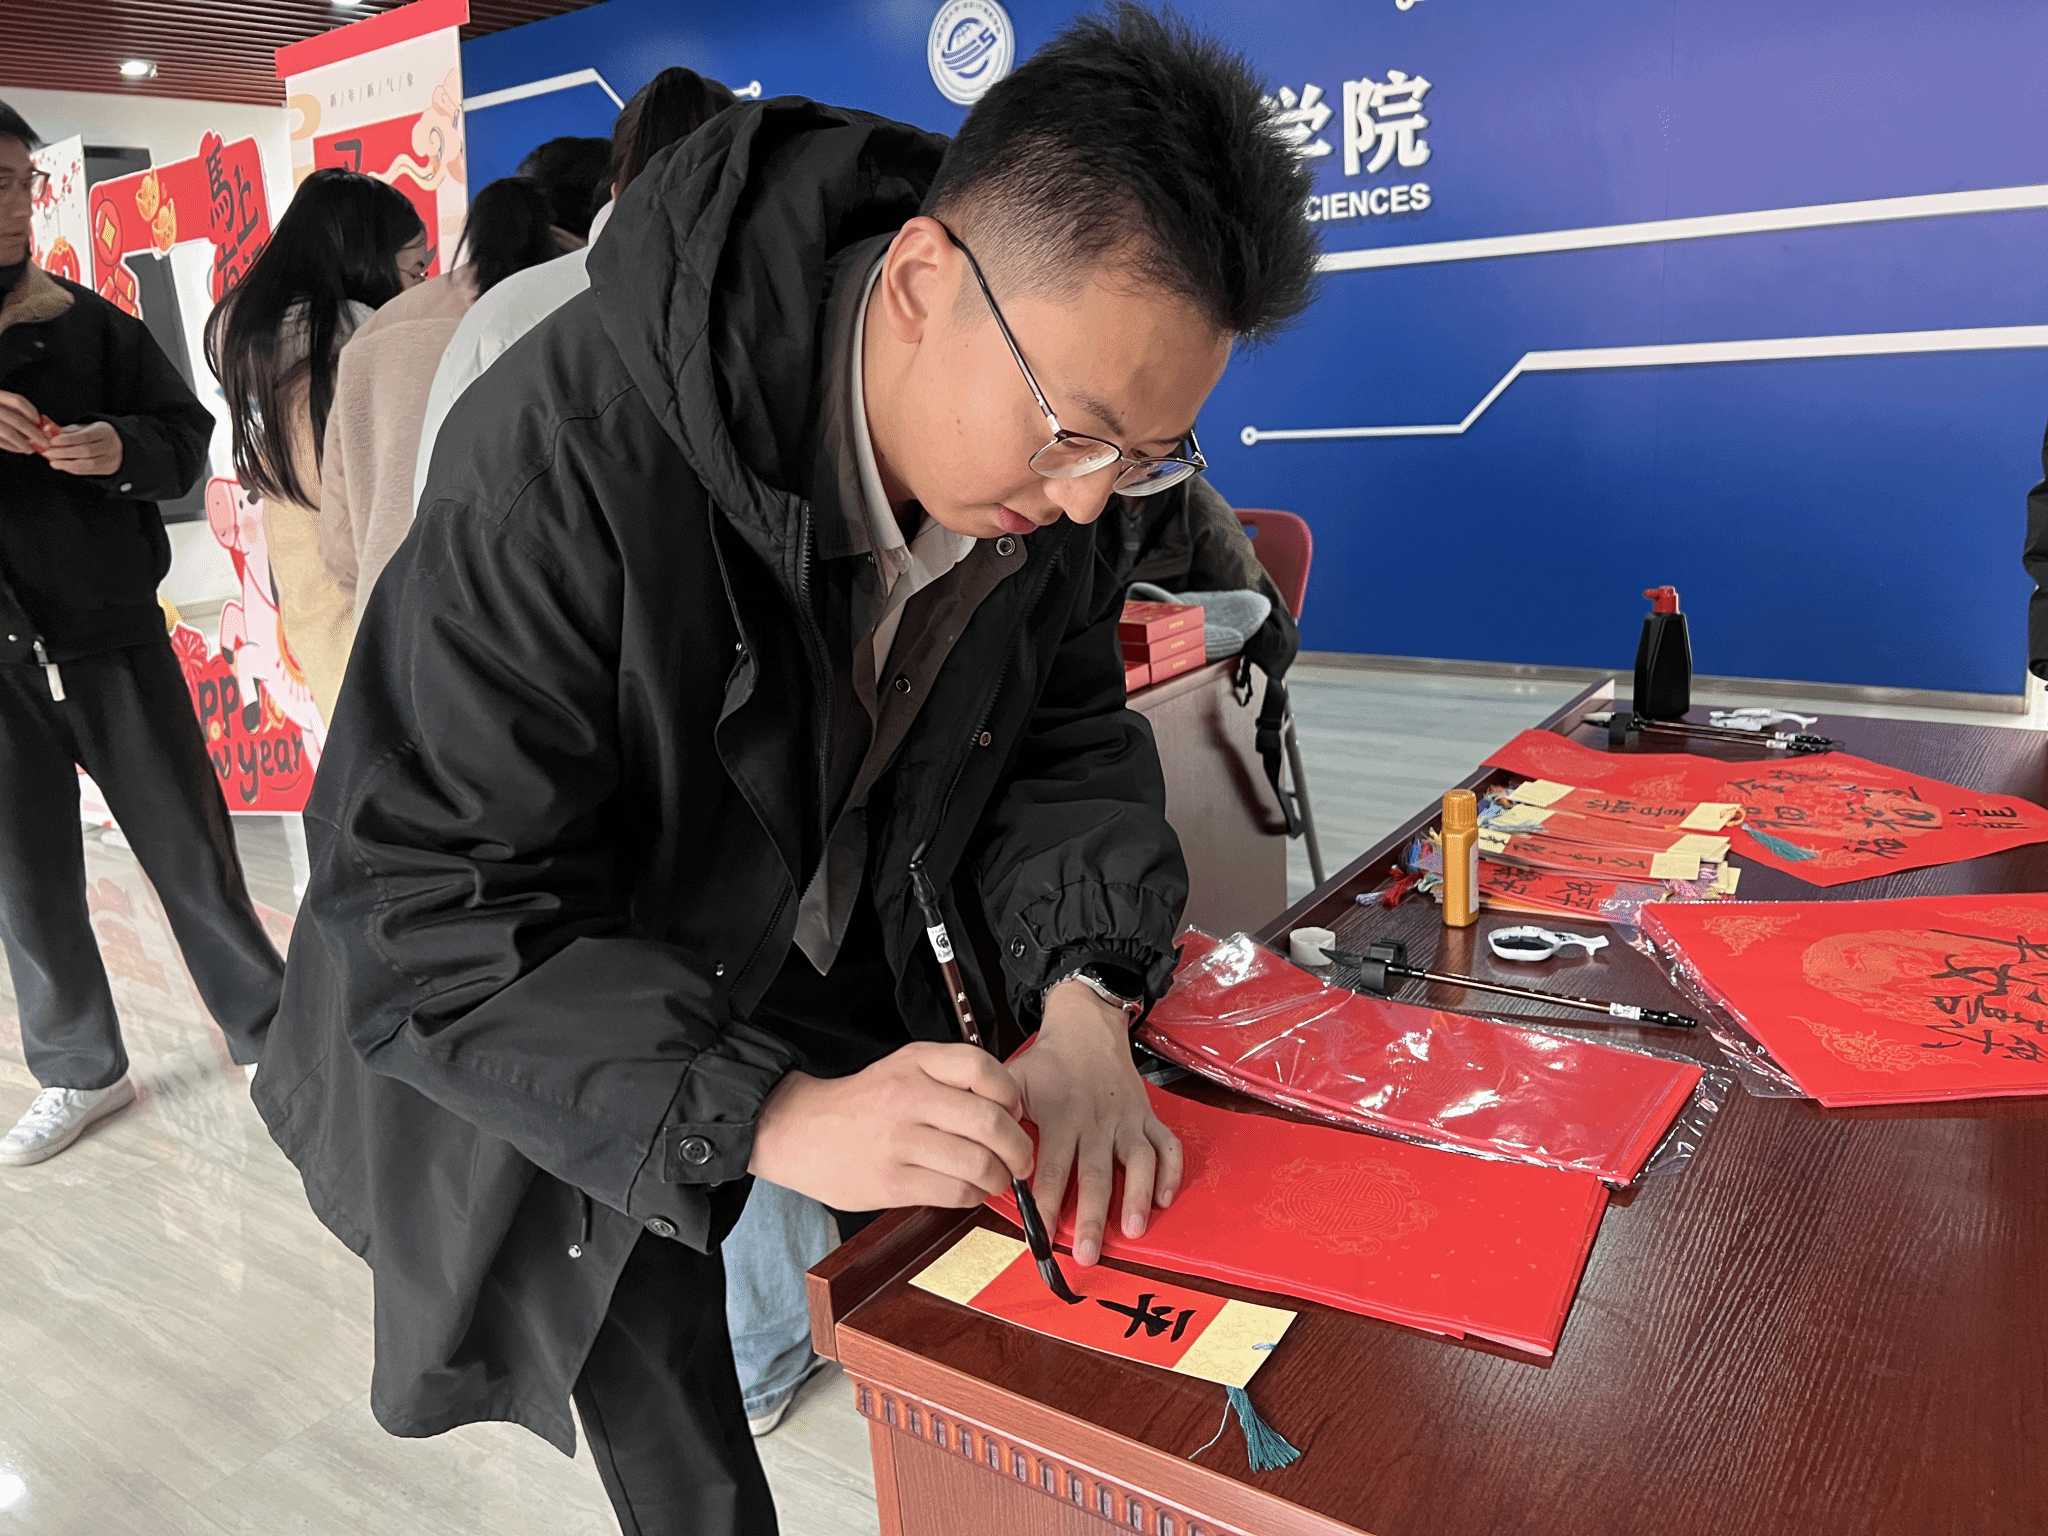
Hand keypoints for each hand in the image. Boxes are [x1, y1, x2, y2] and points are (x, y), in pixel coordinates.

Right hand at [0, 391, 50, 453]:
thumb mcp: (0, 405)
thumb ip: (12, 409)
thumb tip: (37, 423)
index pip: (16, 401)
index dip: (31, 411)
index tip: (40, 421)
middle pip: (16, 419)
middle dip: (34, 432)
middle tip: (45, 441)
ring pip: (9, 432)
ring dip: (24, 443)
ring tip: (33, 449)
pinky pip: (1, 442)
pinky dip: (13, 447)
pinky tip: (20, 449)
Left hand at [43, 421, 123, 476]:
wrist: (120, 445)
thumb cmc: (96, 434)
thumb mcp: (86, 428)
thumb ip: (68, 431)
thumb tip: (47, 431)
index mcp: (104, 432)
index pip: (85, 436)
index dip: (67, 439)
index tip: (52, 441)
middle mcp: (110, 446)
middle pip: (87, 451)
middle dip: (65, 453)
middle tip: (48, 453)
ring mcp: (110, 459)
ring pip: (88, 464)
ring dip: (68, 464)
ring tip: (53, 462)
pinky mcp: (107, 469)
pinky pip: (88, 472)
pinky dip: (72, 469)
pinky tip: (62, 466)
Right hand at [748, 1042, 1033, 1211]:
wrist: (800, 1131)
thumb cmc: (861, 1104)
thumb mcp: (903, 1068)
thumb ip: (949, 1079)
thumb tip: (1009, 1108)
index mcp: (916, 1063)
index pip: (983, 1069)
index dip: (1011, 1094)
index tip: (1015, 1112)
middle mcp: (909, 1097)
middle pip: (990, 1122)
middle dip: (1019, 1147)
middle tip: (1022, 1158)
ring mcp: (899, 1141)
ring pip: (978, 1163)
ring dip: (1000, 1177)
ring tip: (997, 1178)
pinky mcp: (891, 1181)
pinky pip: (954, 1192)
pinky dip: (973, 1196)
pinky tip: (968, 1191)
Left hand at [1010, 979, 1181, 1266]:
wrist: (1086, 1028)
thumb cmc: (1046, 1064)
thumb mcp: (1013, 1081)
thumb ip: (997, 1116)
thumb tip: (978, 1151)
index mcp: (1060, 1118)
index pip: (1051, 1166)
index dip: (1044, 1201)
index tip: (1038, 1233)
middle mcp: (1095, 1123)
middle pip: (1095, 1174)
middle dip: (1091, 1215)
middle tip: (1086, 1252)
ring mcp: (1125, 1121)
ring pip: (1137, 1161)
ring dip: (1136, 1196)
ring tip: (1133, 1230)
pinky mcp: (1147, 1118)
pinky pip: (1167, 1144)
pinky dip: (1170, 1171)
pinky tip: (1164, 1198)